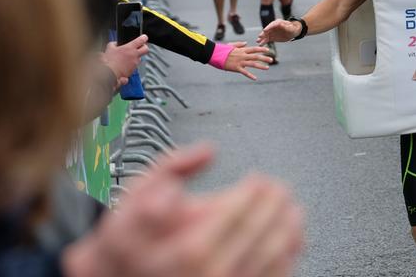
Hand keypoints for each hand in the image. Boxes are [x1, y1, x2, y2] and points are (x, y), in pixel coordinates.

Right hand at [62, 144, 304, 276]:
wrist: (121, 276)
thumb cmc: (131, 240)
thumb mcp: (134, 196)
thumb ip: (168, 168)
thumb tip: (206, 152)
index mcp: (181, 248)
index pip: (228, 217)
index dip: (249, 194)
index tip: (259, 179)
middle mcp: (201, 274)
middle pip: (252, 236)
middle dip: (273, 207)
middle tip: (282, 189)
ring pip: (266, 260)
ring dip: (287, 231)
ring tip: (293, 210)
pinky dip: (285, 259)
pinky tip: (291, 242)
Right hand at [102, 35, 148, 86]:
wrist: (109, 73)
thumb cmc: (109, 60)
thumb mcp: (110, 47)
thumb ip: (115, 43)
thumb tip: (117, 43)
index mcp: (130, 48)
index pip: (142, 40)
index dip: (144, 37)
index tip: (143, 37)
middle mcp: (135, 55)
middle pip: (146, 49)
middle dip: (144, 47)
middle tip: (140, 47)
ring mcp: (135, 63)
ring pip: (140, 58)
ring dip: (136, 57)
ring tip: (127, 57)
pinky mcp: (133, 70)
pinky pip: (135, 65)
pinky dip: (132, 64)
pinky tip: (124, 64)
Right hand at [223, 42, 273, 80]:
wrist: (215, 54)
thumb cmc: (223, 50)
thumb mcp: (232, 45)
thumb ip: (240, 44)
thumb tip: (247, 43)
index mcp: (242, 50)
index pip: (254, 49)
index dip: (261, 49)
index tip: (268, 50)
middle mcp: (242, 55)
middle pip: (256, 56)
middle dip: (264, 58)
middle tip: (272, 59)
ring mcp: (240, 62)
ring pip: (252, 64)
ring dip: (261, 66)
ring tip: (267, 68)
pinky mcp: (236, 68)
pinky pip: (244, 72)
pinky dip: (250, 75)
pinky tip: (255, 78)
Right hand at [257, 19, 300, 44]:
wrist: (293, 32)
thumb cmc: (292, 29)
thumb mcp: (291, 28)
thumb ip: (286, 26)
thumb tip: (281, 24)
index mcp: (278, 23)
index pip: (272, 25)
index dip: (268, 28)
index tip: (265, 30)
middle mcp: (273, 27)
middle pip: (267, 30)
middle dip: (263, 33)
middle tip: (259, 36)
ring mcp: (271, 32)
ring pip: (266, 35)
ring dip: (261, 38)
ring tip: (258, 41)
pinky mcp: (271, 37)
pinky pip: (267, 39)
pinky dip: (263, 42)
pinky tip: (260, 45)